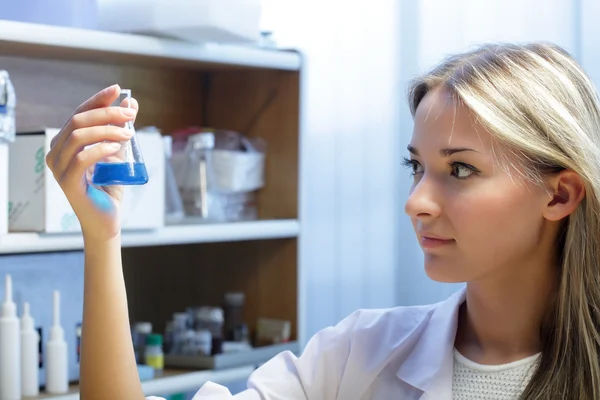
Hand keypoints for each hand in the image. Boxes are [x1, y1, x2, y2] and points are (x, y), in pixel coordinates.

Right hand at [46, 84, 138, 240]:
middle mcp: (57, 152)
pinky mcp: (68, 183)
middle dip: (107, 113)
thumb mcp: (118, 152)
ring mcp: (59, 168)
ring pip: (78, 136)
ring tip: (128, 134)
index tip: (118, 90)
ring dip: (107, 130)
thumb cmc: (110, 185)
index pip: (79, 113)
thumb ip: (121, 129)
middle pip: (78, 121)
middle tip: (130, 115)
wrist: (107, 218)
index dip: (97, 100)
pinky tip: (116, 147)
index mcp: (65, 142)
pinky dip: (100, 149)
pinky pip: (81, 158)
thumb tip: (130, 103)